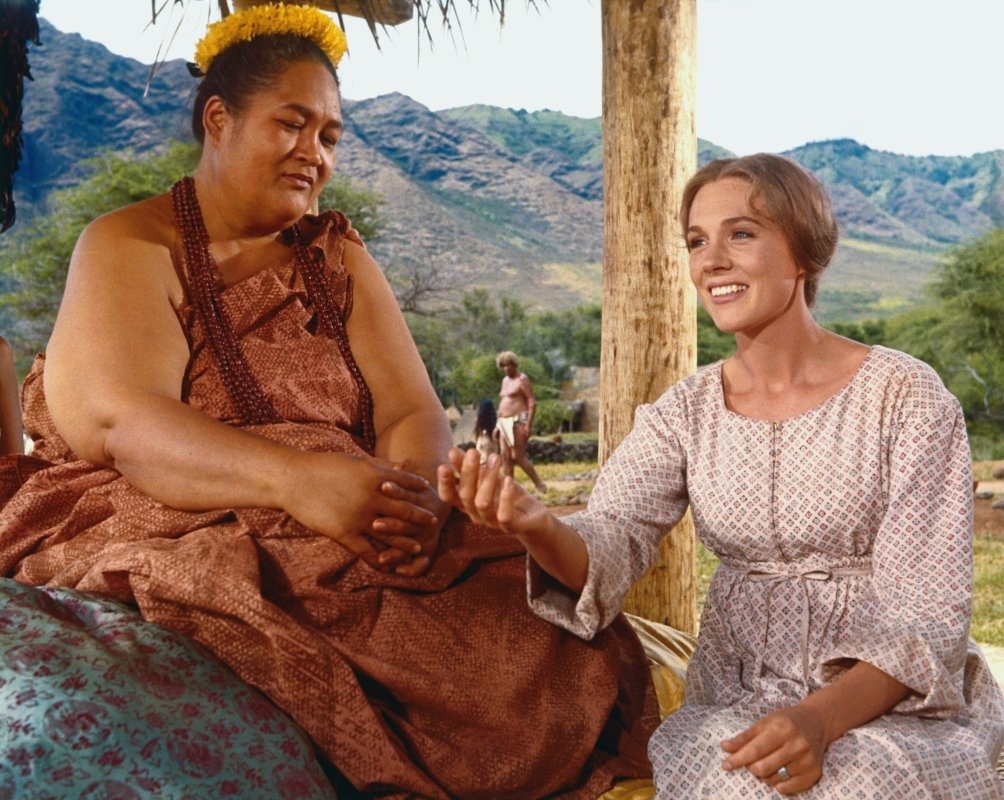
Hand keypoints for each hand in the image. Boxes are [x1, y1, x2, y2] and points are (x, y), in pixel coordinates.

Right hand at [282, 451, 438, 570]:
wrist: (293, 479)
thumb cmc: (324, 466)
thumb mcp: (356, 460)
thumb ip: (381, 465)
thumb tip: (405, 465)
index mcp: (374, 476)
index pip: (406, 484)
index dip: (419, 491)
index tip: (431, 495)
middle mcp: (372, 497)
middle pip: (404, 510)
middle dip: (420, 517)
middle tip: (434, 522)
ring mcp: (359, 517)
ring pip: (390, 533)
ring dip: (406, 542)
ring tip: (419, 547)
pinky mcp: (344, 533)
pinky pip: (367, 550)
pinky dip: (379, 558)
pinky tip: (387, 564)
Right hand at [437, 447, 550, 537]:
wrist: (533, 516)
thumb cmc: (506, 494)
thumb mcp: (488, 478)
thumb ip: (471, 467)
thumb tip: (452, 451)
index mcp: (468, 503)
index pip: (449, 497)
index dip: (445, 484)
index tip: (444, 465)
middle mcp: (477, 514)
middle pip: (466, 496)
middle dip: (468, 473)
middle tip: (473, 452)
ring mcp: (493, 522)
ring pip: (483, 503)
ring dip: (487, 479)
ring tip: (495, 458)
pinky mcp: (511, 526)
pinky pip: (504, 515)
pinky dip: (505, 497)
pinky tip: (508, 479)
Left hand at [720, 704, 826, 794]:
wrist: (816, 722)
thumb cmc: (785, 721)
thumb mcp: (764, 722)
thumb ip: (744, 737)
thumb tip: (725, 748)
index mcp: (782, 729)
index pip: (756, 749)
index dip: (738, 759)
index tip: (725, 765)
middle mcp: (796, 745)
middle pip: (764, 768)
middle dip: (751, 768)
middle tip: (751, 763)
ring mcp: (807, 760)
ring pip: (774, 779)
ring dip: (764, 776)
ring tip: (766, 765)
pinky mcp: (814, 773)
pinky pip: (789, 789)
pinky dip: (778, 785)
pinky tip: (776, 776)